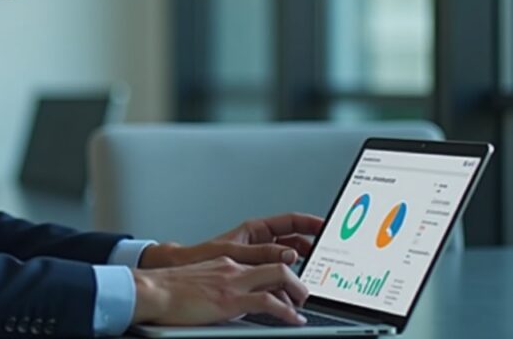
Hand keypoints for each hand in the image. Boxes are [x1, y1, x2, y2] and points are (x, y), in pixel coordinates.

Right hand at [132, 257, 308, 325]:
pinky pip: (269, 300)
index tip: (289, 286)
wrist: (153, 290)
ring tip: (302, 308)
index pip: (261, 262)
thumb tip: (230, 303)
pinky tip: (294, 320)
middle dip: (297, 280)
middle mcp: (233, 267)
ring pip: (279, 274)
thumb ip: (218, 286)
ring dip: (298, 292)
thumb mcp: (200, 282)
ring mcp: (233, 281)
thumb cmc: (168, 291)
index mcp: (225, 262)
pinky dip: (287, 311)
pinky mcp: (230, 298)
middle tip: (302, 296)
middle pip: (277, 263)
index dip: (281, 273)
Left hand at [139, 213, 323, 268]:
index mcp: (256, 229)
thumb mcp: (233, 252)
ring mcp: (260, 257)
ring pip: (289, 261)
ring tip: (312, 276)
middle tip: (327, 255)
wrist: (183, 271)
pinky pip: (278, 275)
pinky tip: (292, 290)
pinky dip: (287, 282)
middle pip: (296, 242)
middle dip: (312, 248)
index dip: (311, 222)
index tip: (328, 225)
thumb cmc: (200, 256)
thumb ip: (261, 254)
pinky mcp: (256, 274)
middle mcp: (260, 241)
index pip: (291, 222)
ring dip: (301, 268)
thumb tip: (289, 255)